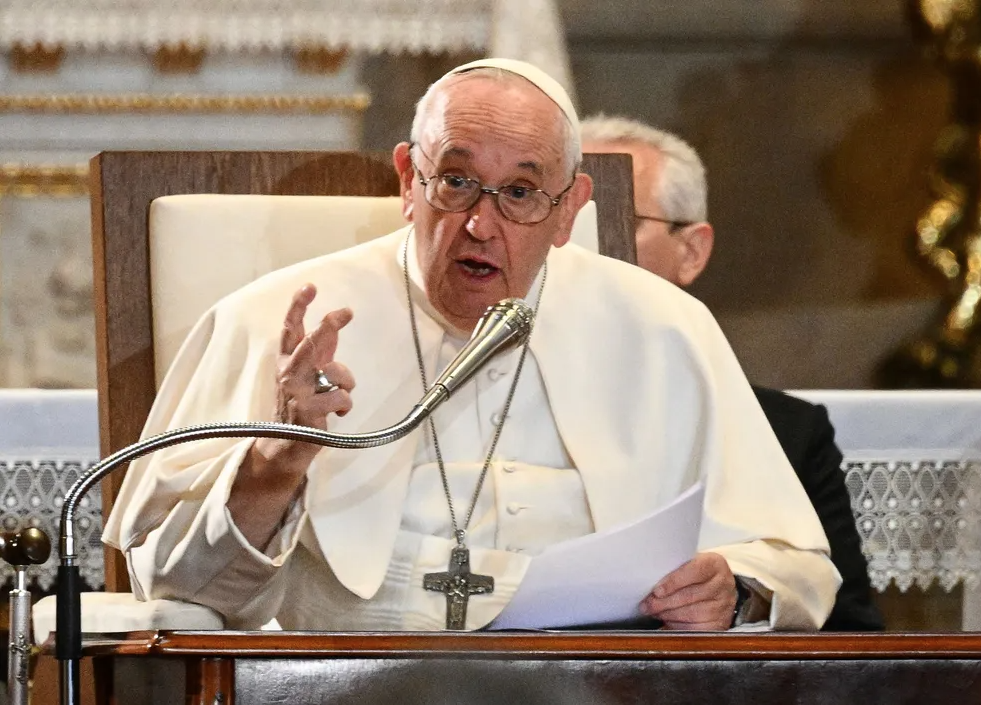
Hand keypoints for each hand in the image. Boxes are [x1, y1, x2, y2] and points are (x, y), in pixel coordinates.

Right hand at [256, 284, 354, 470]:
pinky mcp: (307, 411)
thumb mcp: (311, 372)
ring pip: (335, 373)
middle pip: (309, 344)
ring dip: (346, 384)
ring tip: (338, 397)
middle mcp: (288, 373)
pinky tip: (335, 415)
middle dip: (328, 327)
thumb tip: (337, 319)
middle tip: (344, 312)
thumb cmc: (302, 405)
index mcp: (288, 361)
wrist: (285, 445)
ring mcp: (297, 392)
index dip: (298, 306)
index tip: (310, 286)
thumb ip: (322, 348)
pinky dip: (345, 406)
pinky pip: (342, 398)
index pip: (290, 329)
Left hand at [639, 552, 737, 630]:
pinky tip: (667, 621)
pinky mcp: (721, 624)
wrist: (719, 590)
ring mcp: (724, 606)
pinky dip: (677, 626)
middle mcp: (723, 584)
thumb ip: (673, 568)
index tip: (656, 590)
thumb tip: (648, 580)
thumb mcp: (688, 564)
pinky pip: (695, 628)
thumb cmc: (696, 575)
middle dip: (664, 602)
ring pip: (691, 614)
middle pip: (691, 595)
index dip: (674, 581)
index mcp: (714, 564)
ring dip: (668, 614)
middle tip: (646, 605)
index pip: (695, 570)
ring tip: (654, 612)